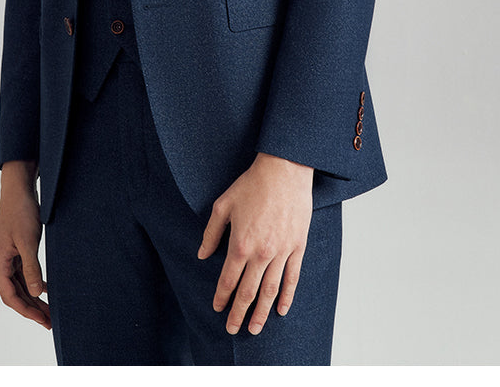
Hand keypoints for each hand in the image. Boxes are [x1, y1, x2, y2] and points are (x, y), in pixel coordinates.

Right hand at [0, 161, 51, 329]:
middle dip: (32, 308)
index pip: (10, 296)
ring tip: (50, 311)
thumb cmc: (21, 212)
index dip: (27, 311)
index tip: (43, 320)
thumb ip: (31, 269)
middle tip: (50, 321)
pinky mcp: (14, 251)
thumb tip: (34, 293)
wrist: (18, 189)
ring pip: (19, 285)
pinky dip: (33, 283)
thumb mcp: (28, 242)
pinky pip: (22, 274)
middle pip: (15, 294)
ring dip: (33, 298)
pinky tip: (45, 290)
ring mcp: (6, 258)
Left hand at [198, 153, 313, 335]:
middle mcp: (261, 253)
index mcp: (240, 243)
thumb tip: (201, 254)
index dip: (222, 297)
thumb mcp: (223, 205)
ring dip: (261, 312)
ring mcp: (281, 252)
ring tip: (254, 329)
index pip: (228, 279)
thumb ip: (211, 233)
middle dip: (239, 313)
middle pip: (248, 291)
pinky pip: (292, 278)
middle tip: (233, 329)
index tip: (217, 309)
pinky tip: (281, 310)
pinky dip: (287, 296)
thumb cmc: (251, 184)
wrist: (284, 170)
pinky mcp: (297, 247)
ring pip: (271, 290)